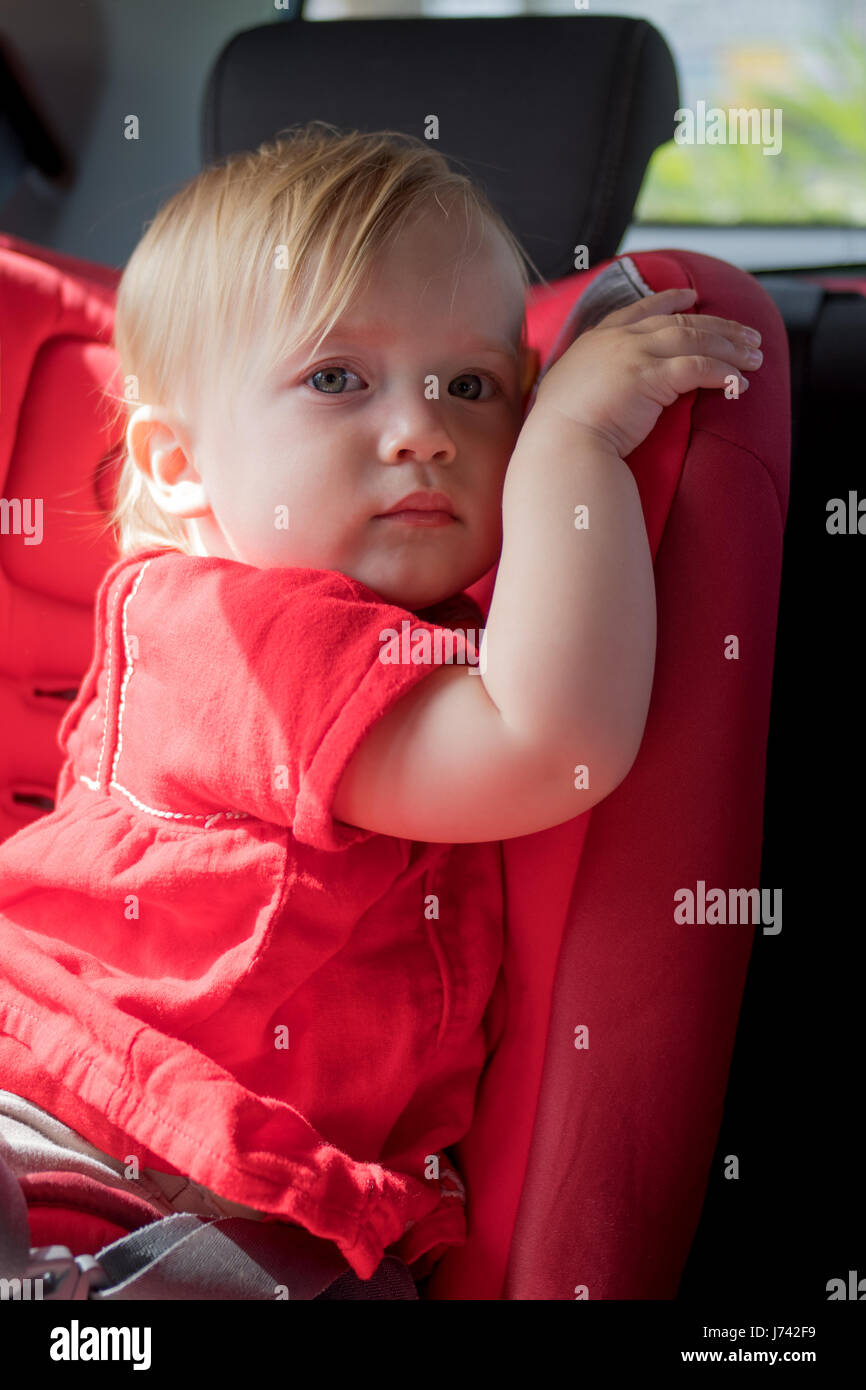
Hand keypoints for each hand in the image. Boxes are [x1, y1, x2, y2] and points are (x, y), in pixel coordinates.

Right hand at [534, 287, 762, 457]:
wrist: (559, 444)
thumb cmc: (561, 430)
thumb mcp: (571, 390)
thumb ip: (593, 378)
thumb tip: (610, 388)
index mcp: (597, 340)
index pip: (640, 310)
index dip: (670, 300)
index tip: (692, 297)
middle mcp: (618, 340)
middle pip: (680, 322)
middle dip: (719, 326)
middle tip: (748, 334)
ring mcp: (634, 355)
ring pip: (695, 340)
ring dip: (730, 347)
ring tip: (755, 357)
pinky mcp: (650, 377)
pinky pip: (698, 368)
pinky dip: (723, 373)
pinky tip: (739, 381)